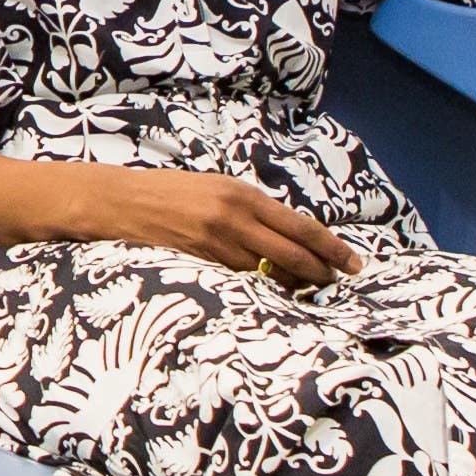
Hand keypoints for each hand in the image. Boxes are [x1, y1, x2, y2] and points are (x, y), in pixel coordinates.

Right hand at [82, 169, 366, 288]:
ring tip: (308, 287)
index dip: (332, 248)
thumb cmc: (169, 191)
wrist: (121, 201)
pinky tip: (271, 288)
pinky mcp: (202, 262)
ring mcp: (218, 243)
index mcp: (243, 194)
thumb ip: (250, 208)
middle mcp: (235, 218)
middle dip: (322, 271)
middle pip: (293, 254)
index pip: (301, 226)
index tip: (354, 262)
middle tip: (339, 281)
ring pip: (269, 272)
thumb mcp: (216, 188)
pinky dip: (262, 285)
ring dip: (292, 283)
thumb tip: (286, 233)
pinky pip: (242, 279)